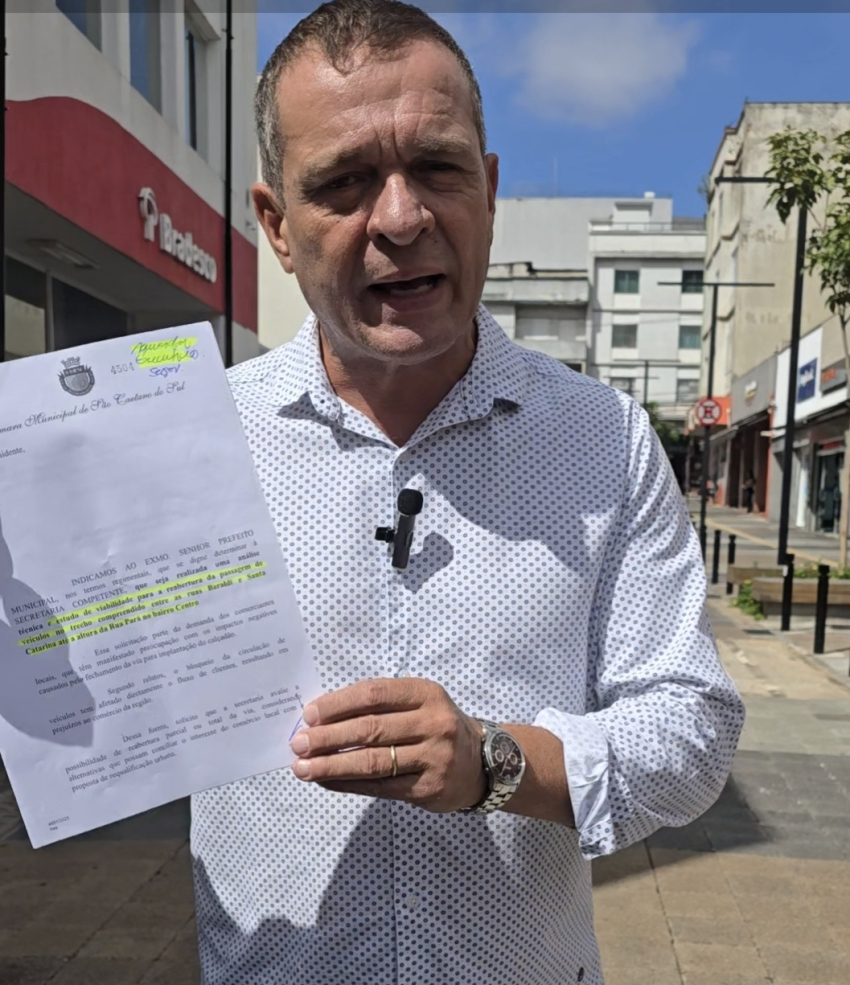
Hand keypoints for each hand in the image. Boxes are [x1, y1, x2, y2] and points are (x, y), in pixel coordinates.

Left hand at [289, 678, 486, 812]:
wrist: (481, 762)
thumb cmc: (435, 726)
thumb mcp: (418, 703)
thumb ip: (379, 707)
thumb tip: (322, 718)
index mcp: (425, 693)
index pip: (374, 694)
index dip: (338, 704)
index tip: (309, 714)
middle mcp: (433, 723)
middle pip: (370, 729)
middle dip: (328, 737)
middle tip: (298, 743)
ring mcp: (433, 757)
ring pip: (373, 762)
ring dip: (332, 765)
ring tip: (303, 768)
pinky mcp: (429, 788)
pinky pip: (380, 787)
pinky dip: (348, 784)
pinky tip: (326, 781)